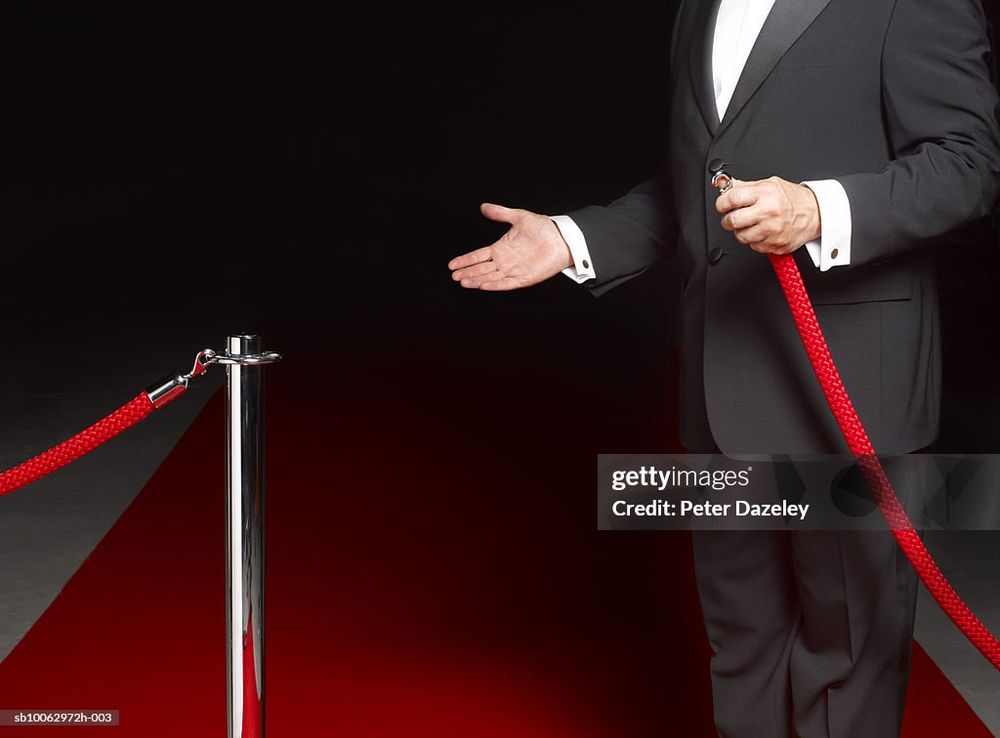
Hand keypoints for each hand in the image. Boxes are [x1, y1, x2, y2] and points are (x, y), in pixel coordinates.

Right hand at [448, 203, 572, 290]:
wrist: (562, 237)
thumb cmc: (543, 228)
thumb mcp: (519, 217)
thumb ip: (500, 213)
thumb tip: (484, 206)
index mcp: (501, 248)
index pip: (478, 256)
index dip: (465, 260)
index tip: (452, 264)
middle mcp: (505, 261)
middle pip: (482, 269)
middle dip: (468, 273)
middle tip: (454, 276)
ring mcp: (514, 270)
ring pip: (491, 277)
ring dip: (477, 280)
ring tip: (463, 282)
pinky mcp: (525, 278)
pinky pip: (507, 283)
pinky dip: (495, 285)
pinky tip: (484, 285)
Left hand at [715, 177, 820, 254]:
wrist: (815, 213)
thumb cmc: (791, 198)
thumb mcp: (769, 184)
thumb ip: (744, 186)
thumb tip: (724, 184)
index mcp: (766, 194)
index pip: (732, 198)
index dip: (721, 203)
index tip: (722, 205)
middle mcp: (769, 212)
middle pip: (733, 220)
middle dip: (728, 220)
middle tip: (732, 217)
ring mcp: (773, 230)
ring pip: (741, 236)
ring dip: (741, 231)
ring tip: (750, 224)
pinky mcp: (776, 244)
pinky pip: (754, 246)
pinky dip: (754, 240)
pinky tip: (762, 231)